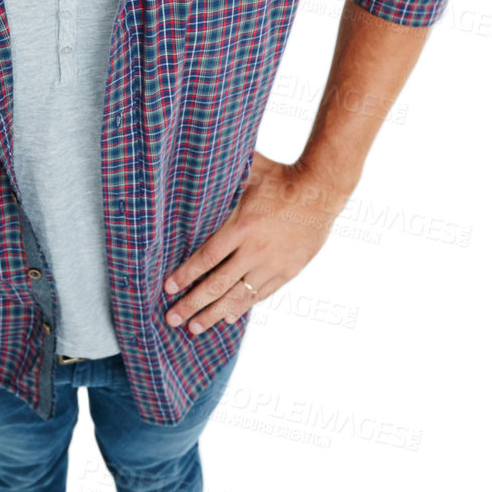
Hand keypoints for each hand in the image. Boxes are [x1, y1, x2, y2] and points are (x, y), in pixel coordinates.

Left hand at [162, 151, 349, 334]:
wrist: (323, 191)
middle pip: (218, 284)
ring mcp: (273, 264)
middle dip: (192, 303)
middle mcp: (256, 250)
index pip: (207, 258)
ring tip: (194, 328)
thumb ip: (223, 175)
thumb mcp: (250, 171)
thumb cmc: (282, 177)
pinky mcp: (288, 271)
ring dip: (214, 314)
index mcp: (243, 226)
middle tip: (172, 318)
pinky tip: (228, 317)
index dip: (186, 275)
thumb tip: (194, 162)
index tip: (168, 287)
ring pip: (238, 296)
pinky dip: (242, 307)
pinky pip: (261, 295)